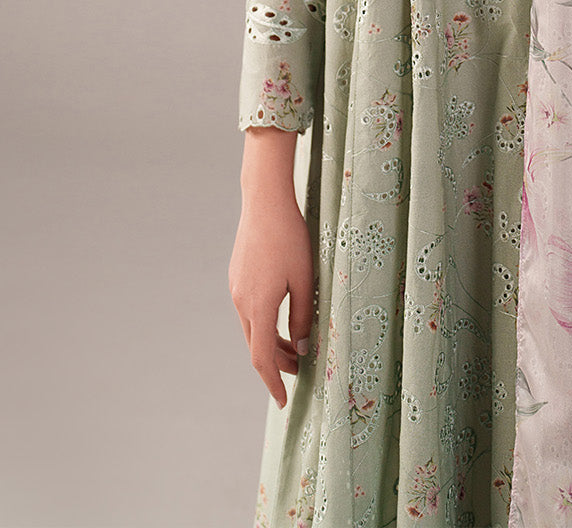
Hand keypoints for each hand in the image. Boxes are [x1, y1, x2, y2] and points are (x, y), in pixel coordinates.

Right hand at [229, 192, 313, 407]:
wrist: (265, 202)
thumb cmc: (290, 238)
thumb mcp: (304, 279)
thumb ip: (302, 317)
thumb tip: (300, 348)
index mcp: (258, 307)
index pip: (262, 358)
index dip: (274, 382)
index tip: (284, 401)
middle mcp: (241, 302)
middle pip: (256, 346)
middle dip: (276, 364)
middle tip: (299, 373)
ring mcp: (236, 289)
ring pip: (252, 328)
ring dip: (271, 343)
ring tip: (295, 348)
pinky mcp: (237, 277)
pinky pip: (249, 310)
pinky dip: (265, 324)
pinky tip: (282, 318)